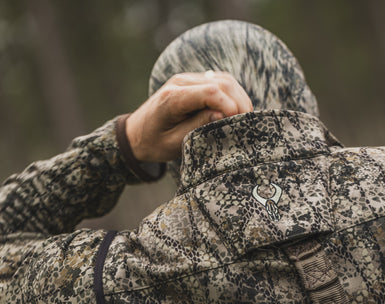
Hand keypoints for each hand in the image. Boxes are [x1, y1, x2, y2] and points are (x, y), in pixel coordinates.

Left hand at [126, 71, 252, 162]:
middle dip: (240, 104)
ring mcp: (189, 79)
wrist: (137, 132)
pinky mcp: (196, 82)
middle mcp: (181, 82)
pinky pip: (222, 82)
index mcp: (173, 98)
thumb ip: (198, 127)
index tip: (238, 125)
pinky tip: (238, 112)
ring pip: (225, 80)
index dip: (230, 106)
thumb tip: (223, 116)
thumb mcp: (173, 143)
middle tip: (247, 126)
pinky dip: (235, 96)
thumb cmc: (154, 142)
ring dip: (240, 99)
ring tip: (245, 120)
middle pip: (222, 83)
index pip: (210, 92)